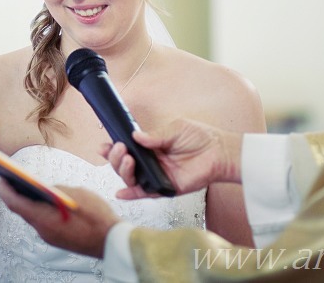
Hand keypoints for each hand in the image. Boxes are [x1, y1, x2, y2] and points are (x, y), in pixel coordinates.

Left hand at [0, 177, 120, 257]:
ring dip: (28, 202)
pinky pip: (42, 222)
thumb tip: (45, 188)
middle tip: (11, 178)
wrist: (111, 241)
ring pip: (32, 216)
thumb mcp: (75, 193)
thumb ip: (56, 189)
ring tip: (27, 186)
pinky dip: (39, 210)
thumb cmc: (96, 217)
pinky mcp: (57, 239)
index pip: (14, 202)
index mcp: (44, 218)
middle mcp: (42, 230)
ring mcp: (49, 236)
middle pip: (21, 210)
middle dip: (14, 194)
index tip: (0, 176)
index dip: (4, 188)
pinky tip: (45, 200)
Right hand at [101, 118, 242, 199]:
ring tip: (127, 160)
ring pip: (131, 178)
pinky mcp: (165, 188)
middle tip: (120, 149)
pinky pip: (145, 193)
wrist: (219, 151)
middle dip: (116, 157)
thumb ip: (155, 136)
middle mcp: (151, 162)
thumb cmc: (200, 138)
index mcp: (151, 146)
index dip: (114, 148)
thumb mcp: (175, 129)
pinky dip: (132, 194)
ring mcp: (157, 175)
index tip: (104, 145)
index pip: (127, 148)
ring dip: (123, 170)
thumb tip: (135, 136)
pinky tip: (121, 192)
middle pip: (124, 164)